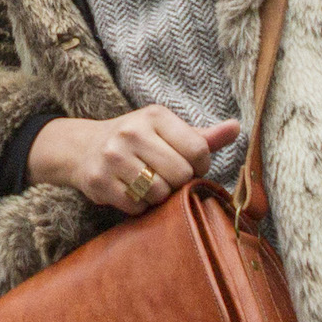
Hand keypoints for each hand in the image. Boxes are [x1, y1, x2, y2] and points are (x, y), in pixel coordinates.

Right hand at [28, 107, 239, 215]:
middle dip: (179, 183)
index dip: (199, 166)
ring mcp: (113, 157)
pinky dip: (140, 206)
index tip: (188, 166)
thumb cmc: (136, 140)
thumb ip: (203, 135)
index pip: (199, 150)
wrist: (83, 148)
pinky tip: (132, 191)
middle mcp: (132, 132)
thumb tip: (238, 128)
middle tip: (167, 178)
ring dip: (159, 196)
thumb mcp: (166, 130)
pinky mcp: (100, 182)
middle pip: (181, 175)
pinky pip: (137, 206)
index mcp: (155, 115)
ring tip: (148, 184)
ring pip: (159, 193)